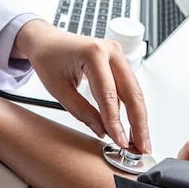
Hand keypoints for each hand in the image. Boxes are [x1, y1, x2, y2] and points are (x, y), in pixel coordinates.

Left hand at [13, 19, 150, 153]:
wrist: (45, 41)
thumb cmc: (47, 58)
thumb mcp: (58, 89)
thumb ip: (81, 111)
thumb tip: (102, 130)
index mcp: (93, 53)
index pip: (108, 95)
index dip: (116, 122)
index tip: (120, 142)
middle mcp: (110, 50)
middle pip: (132, 92)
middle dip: (139, 122)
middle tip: (143, 146)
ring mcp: (117, 53)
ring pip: (134, 90)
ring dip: (138, 117)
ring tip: (140, 141)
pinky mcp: (118, 60)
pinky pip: (128, 86)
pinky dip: (130, 106)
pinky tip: (131, 125)